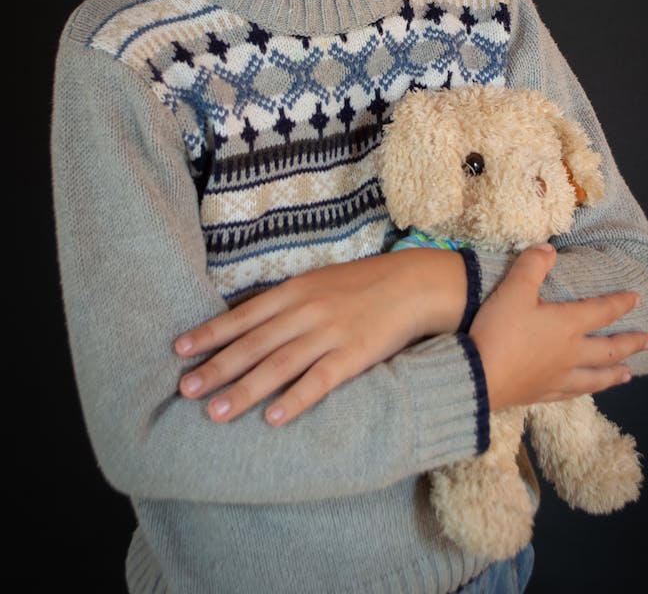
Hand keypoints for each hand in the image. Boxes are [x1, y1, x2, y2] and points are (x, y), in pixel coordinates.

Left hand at [174, 249, 465, 424]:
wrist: (413, 283)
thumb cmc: (361, 286)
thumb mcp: (318, 283)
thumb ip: (286, 303)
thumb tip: (247, 324)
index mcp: (295, 290)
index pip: (244, 315)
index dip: (211, 333)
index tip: (179, 349)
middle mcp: (307, 310)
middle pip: (254, 343)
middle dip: (217, 367)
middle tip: (185, 389)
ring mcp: (330, 332)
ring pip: (279, 365)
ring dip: (245, 390)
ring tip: (215, 413)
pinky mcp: (355, 354)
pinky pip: (321, 380)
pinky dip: (296, 399)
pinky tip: (274, 418)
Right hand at [469, 243, 647, 409]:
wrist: (479, 375)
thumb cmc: (499, 330)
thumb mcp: (514, 289)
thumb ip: (532, 265)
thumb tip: (549, 248)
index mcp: (566, 325)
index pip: (601, 311)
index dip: (621, 303)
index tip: (638, 299)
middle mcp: (570, 353)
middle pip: (608, 349)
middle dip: (630, 343)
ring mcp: (557, 377)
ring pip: (595, 377)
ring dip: (614, 374)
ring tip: (628, 374)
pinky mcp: (541, 394)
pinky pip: (572, 393)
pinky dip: (584, 391)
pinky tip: (586, 392)